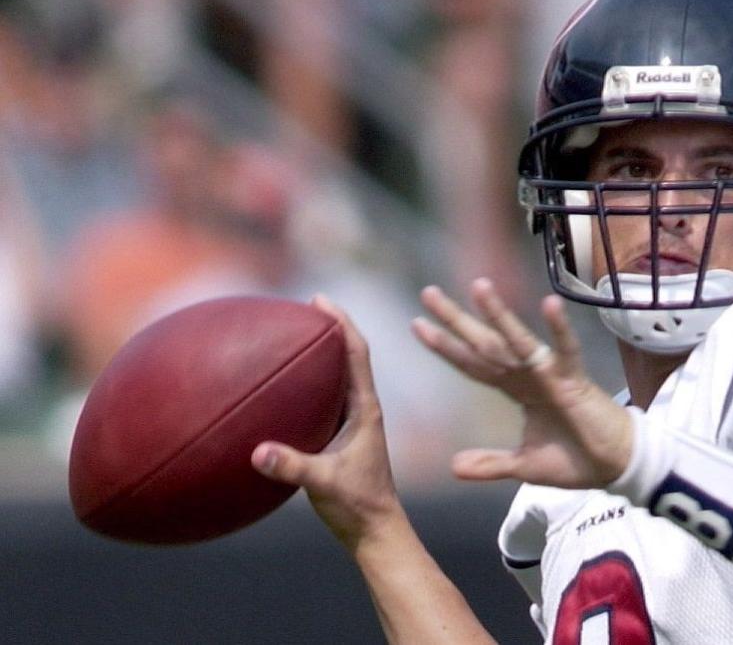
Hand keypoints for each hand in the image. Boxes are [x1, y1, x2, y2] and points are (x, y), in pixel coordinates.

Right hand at [251, 295, 405, 550]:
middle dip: (330, 329)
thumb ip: (292, 467)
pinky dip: (310, 385)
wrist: (375, 531)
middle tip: (304, 307)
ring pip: (339, 377)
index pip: (357, 354)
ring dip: (322, 355)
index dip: (342, 323)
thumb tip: (258, 452)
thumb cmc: (357, 505)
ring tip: (293, 337)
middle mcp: (363, 410)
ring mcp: (354, 424)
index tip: (321, 299)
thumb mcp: (323, 483)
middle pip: (349, 356)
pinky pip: (326, 400)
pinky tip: (285, 390)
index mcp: (366, 410)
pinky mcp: (343, 439)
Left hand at [412, 278, 631, 488]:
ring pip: (518, 340)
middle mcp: (528, 375)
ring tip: (478, 287)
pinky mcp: (576, 380)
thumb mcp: (525, 467)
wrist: (615, 467)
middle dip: (456, 320)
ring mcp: (551, 374)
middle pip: (485, 344)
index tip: (417, 325)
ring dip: (499, 314)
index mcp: (516, 390)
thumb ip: (491, 464)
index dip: (446, 347)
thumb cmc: (575, 459)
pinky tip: (549, 304)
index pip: (473, 364)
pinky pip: (566, 350)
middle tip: (427, 293)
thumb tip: (453, 467)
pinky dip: (559, 329)